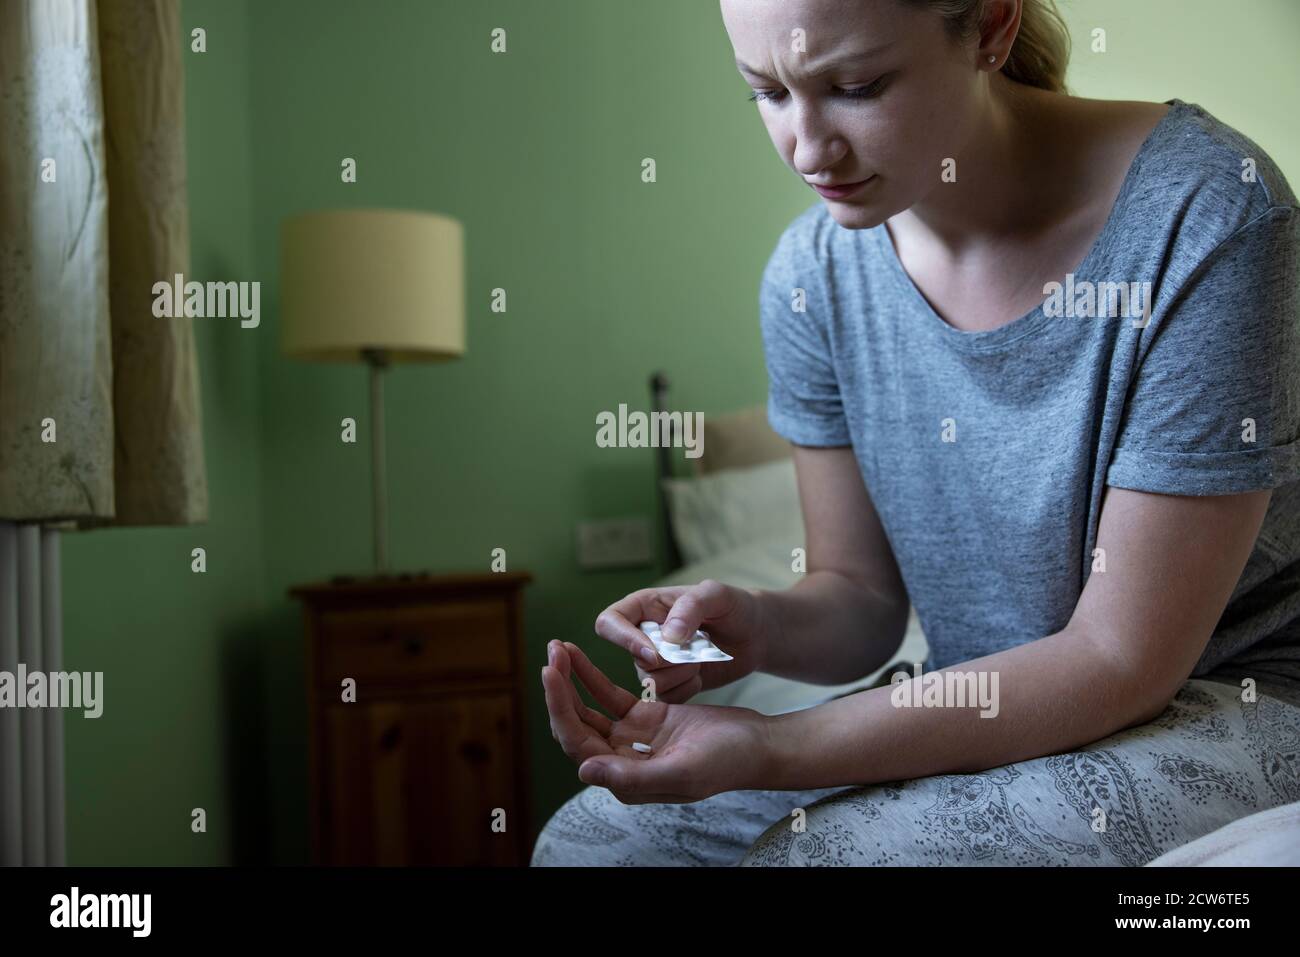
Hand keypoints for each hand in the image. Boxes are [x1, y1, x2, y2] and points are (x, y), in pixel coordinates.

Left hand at [541, 639, 771, 802]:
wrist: (758, 744)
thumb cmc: (728, 761)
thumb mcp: (682, 770)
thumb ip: (633, 777)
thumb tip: (583, 770)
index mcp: (625, 780)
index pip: (578, 746)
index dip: (560, 710)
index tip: (551, 675)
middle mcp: (621, 762)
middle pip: (576, 726)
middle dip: (559, 691)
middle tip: (550, 655)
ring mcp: (632, 739)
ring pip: (589, 709)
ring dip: (571, 681)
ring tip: (557, 649)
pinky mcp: (645, 717)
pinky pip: (609, 695)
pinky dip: (591, 676)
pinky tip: (576, 655)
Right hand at [594, 579, 769, 703]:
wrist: (755, 633)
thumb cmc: (733, 606)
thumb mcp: (717, 594)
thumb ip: (691, 608)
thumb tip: (668, 637)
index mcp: (643, 607)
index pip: (609, 623)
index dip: (625, 640)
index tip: (656, 652)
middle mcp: (642, 635)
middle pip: (635, 660)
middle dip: (670, 661)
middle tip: (698, 648)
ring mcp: (655, 662)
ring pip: (650, 682)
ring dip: (682, 674)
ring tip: (702, 658)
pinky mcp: (670, 684)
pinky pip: (666, 698)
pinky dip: (687, 688)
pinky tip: (702, 672)